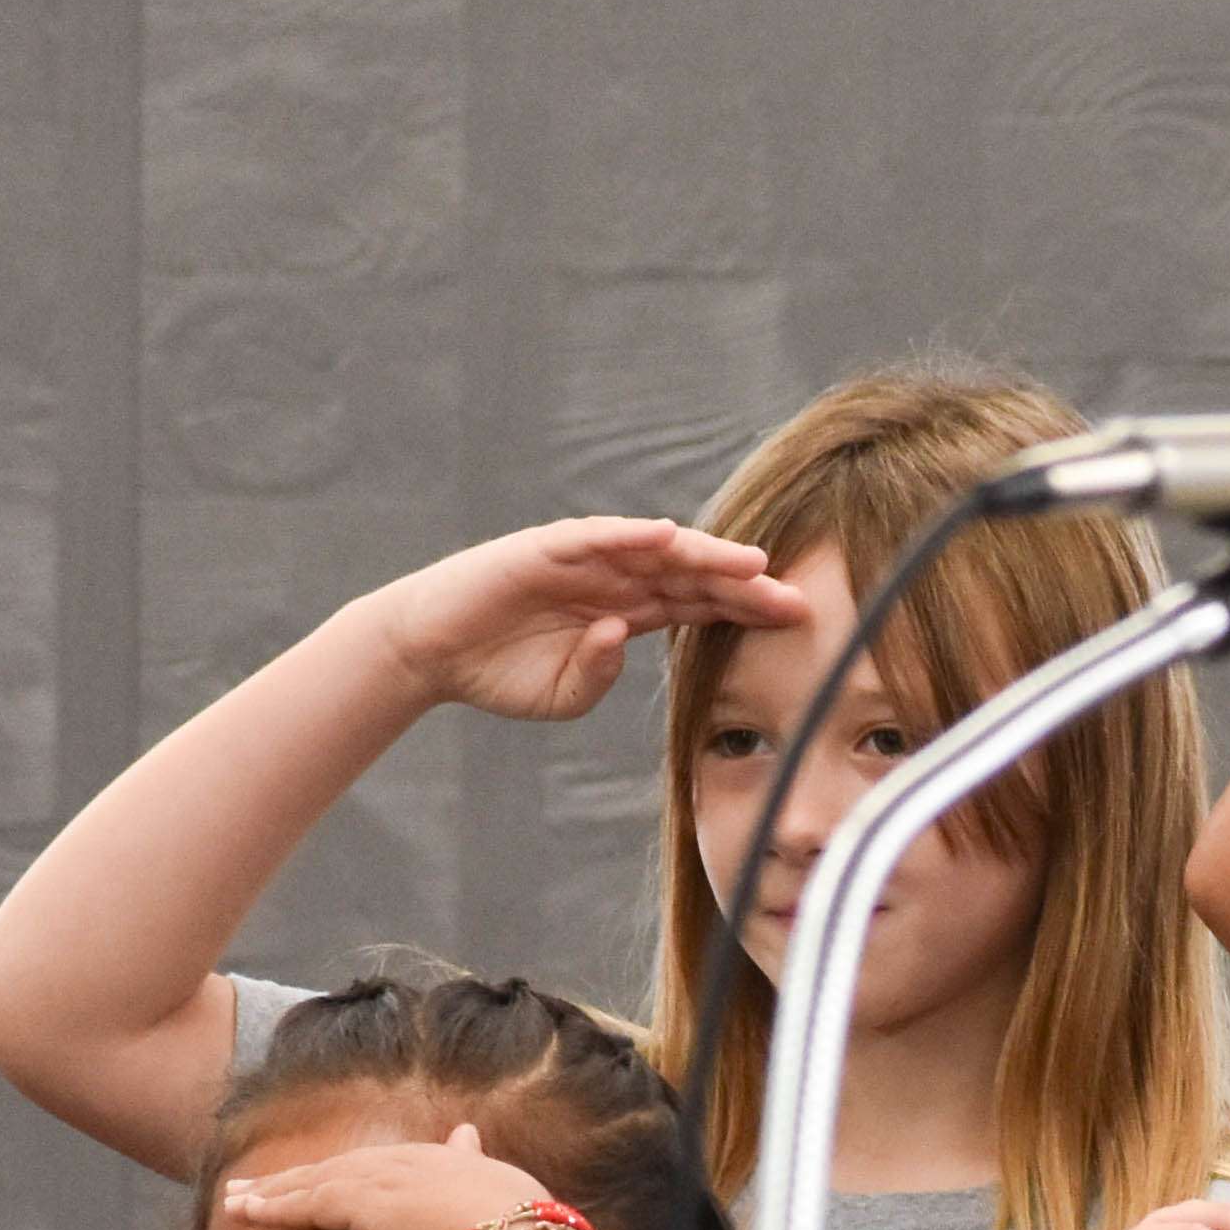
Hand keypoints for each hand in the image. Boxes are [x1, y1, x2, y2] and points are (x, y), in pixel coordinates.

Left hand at [212, 1119, 591, 1229]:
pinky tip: (247, 1212)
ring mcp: (386, 1179)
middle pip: (339, 1168)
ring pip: (316, 1182)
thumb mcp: (509, 1199)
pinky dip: (275, 1206)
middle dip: (296, 1179)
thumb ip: (480, 1169)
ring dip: (273, 1192)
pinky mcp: (363, 1202)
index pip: (379, 1168)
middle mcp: (411, 1162)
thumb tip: (468, 1136)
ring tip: (236, 1202)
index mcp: (446, 1163)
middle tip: (253, 1188)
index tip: (315, 1184)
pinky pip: (308, 1202)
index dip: (342, 1177)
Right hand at [367, 517, 807, 722]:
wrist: (433, 652)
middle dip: (743, 586)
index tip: (795, 620)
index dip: (744, 610)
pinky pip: (595, 538)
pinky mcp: (546, 549)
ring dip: (704, 555)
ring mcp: (583, 560)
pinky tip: (670, 537)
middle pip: (692, 577)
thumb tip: (620, 634)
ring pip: (656, 552)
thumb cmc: (500, 672)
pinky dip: (631, 535)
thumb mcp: (565, 693)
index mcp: (627, 613)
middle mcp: (614, 579)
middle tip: (796, 596)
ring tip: (751, 563)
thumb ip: (598, 674)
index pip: (698, 606)